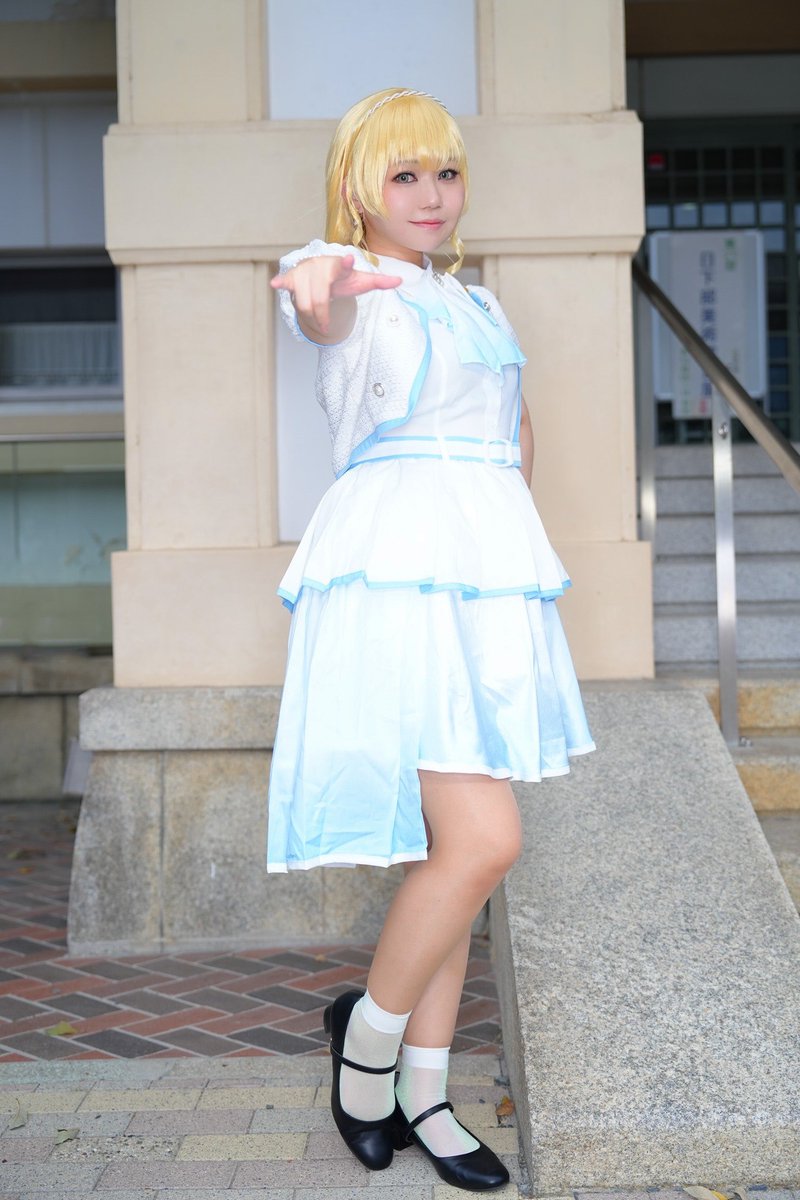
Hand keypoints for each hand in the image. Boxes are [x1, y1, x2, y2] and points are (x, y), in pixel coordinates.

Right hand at [270, 254, 401, 335]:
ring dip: (311, 315)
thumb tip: (399, 281)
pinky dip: (281, 283)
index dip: (345, 265)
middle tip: (326, 326)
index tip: (349, 259)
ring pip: (305, 302)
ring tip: (315, 314)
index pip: (343, 267)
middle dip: (322, 316)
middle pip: (320, 299)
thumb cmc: (343, 278)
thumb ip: (378, 282)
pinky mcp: (291, 276)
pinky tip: (276, 284)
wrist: (321, 270)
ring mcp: (305, 270)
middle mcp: (320, 266)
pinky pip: (286, 282)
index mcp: (339, 266)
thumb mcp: (360, 281)